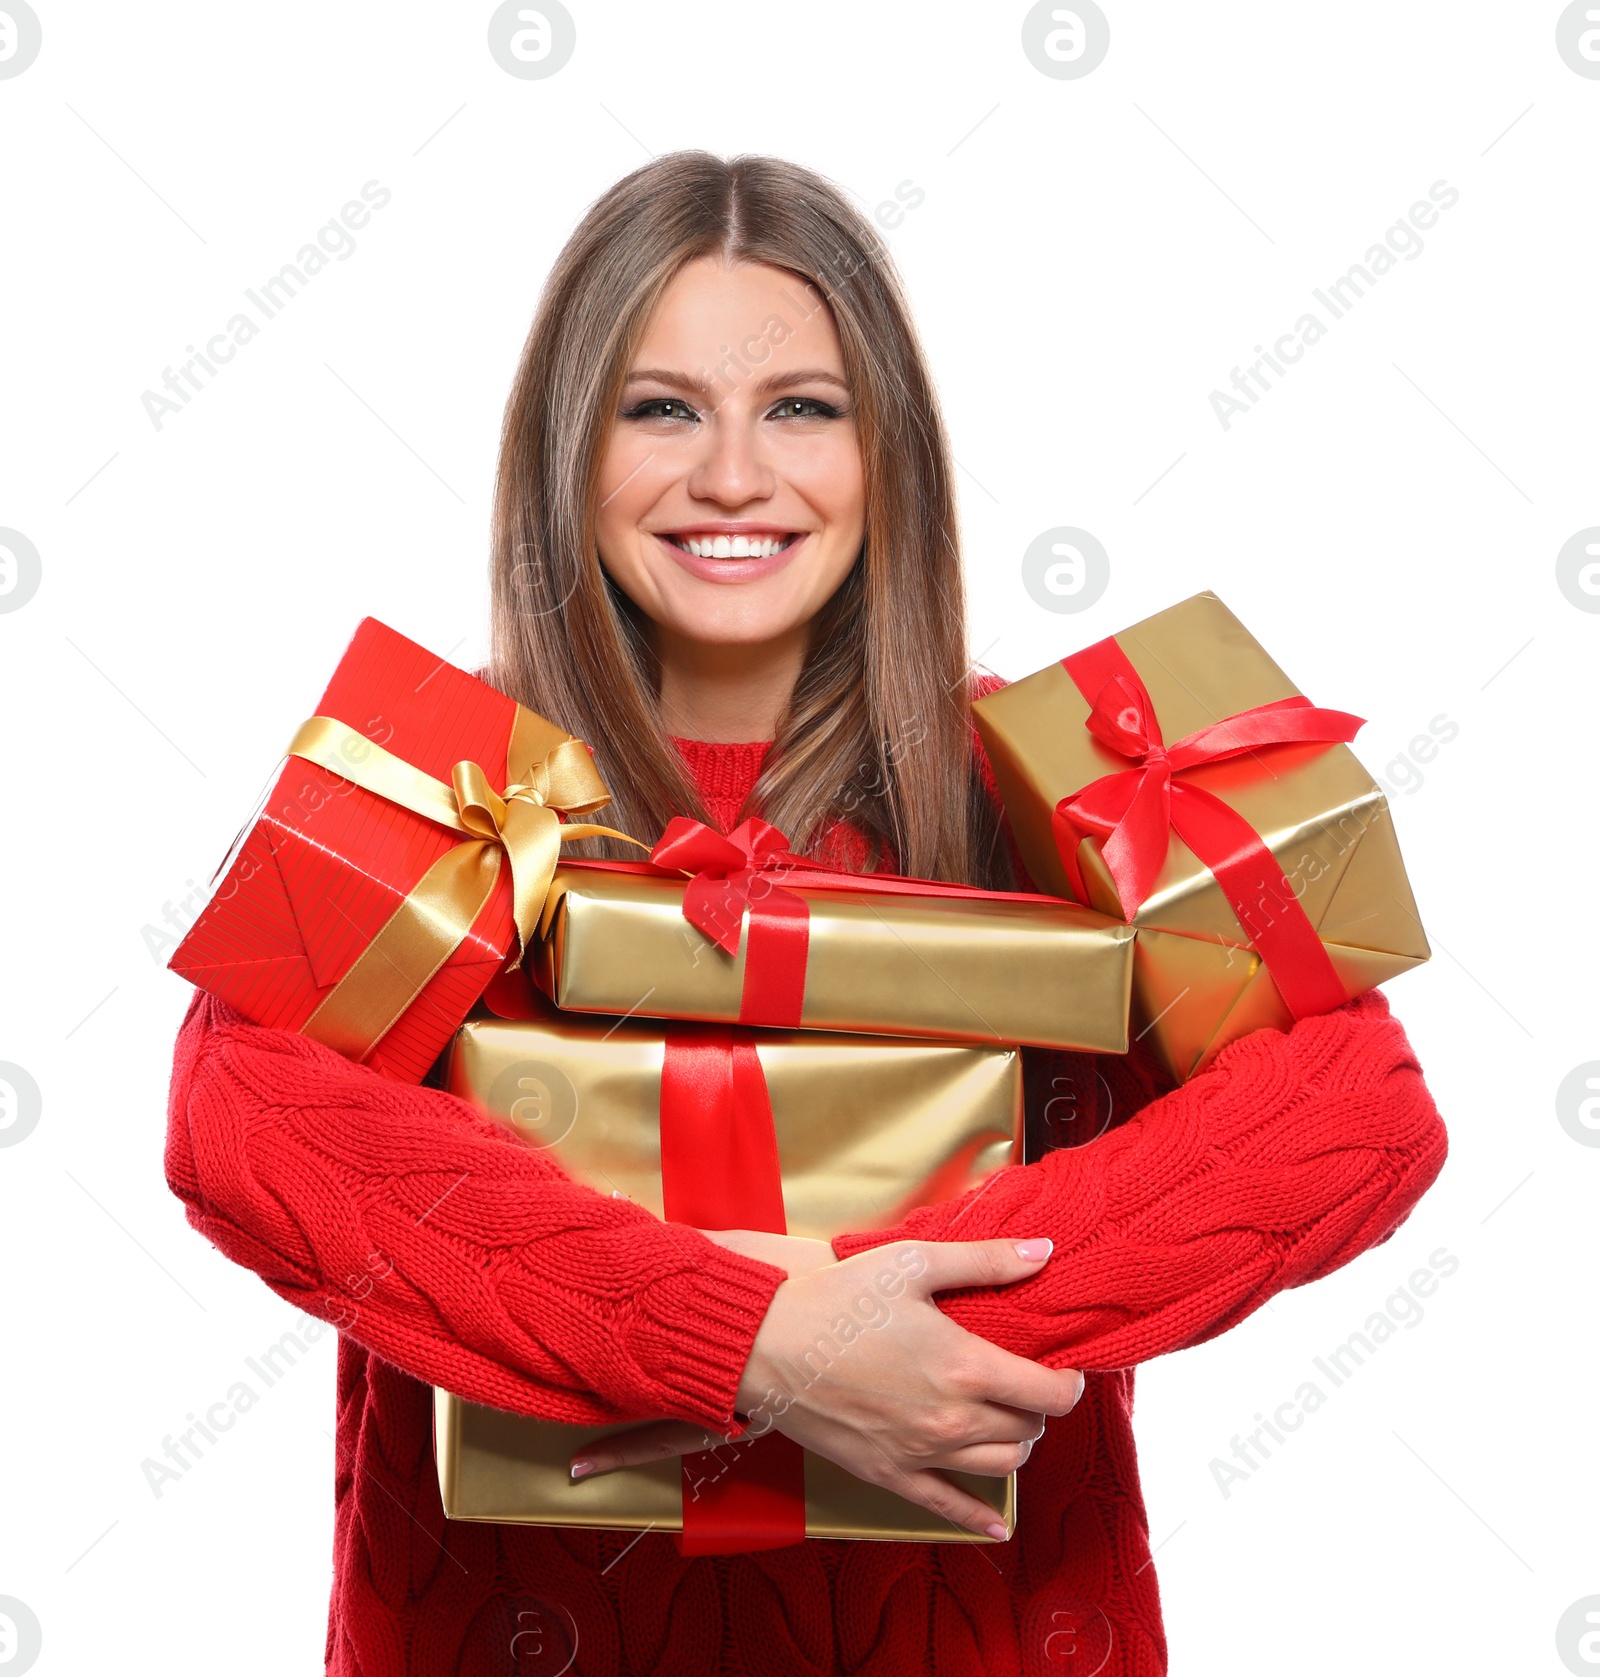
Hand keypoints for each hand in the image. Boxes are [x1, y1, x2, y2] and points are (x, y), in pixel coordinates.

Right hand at [568, 1236, 1083, 1539]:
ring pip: (1001, 1467)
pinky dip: (980, 1517)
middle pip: (1029, 1431)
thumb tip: (1046, 1253)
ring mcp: (921, 1453)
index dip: (1069, 1383)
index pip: (1049, 1393)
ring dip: (1017, 1445)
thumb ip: (985, 1260)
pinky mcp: (890, 1475)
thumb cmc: (838, 1298)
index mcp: (964, 1365)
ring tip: (1006, 1419)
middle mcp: (951, 1419)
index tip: (1064, 1368)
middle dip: (1038, 1408)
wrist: (765, 1347)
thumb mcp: (912, 1263)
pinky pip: (949, 1508)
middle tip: (1026, 1382)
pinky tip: (997, 1523)